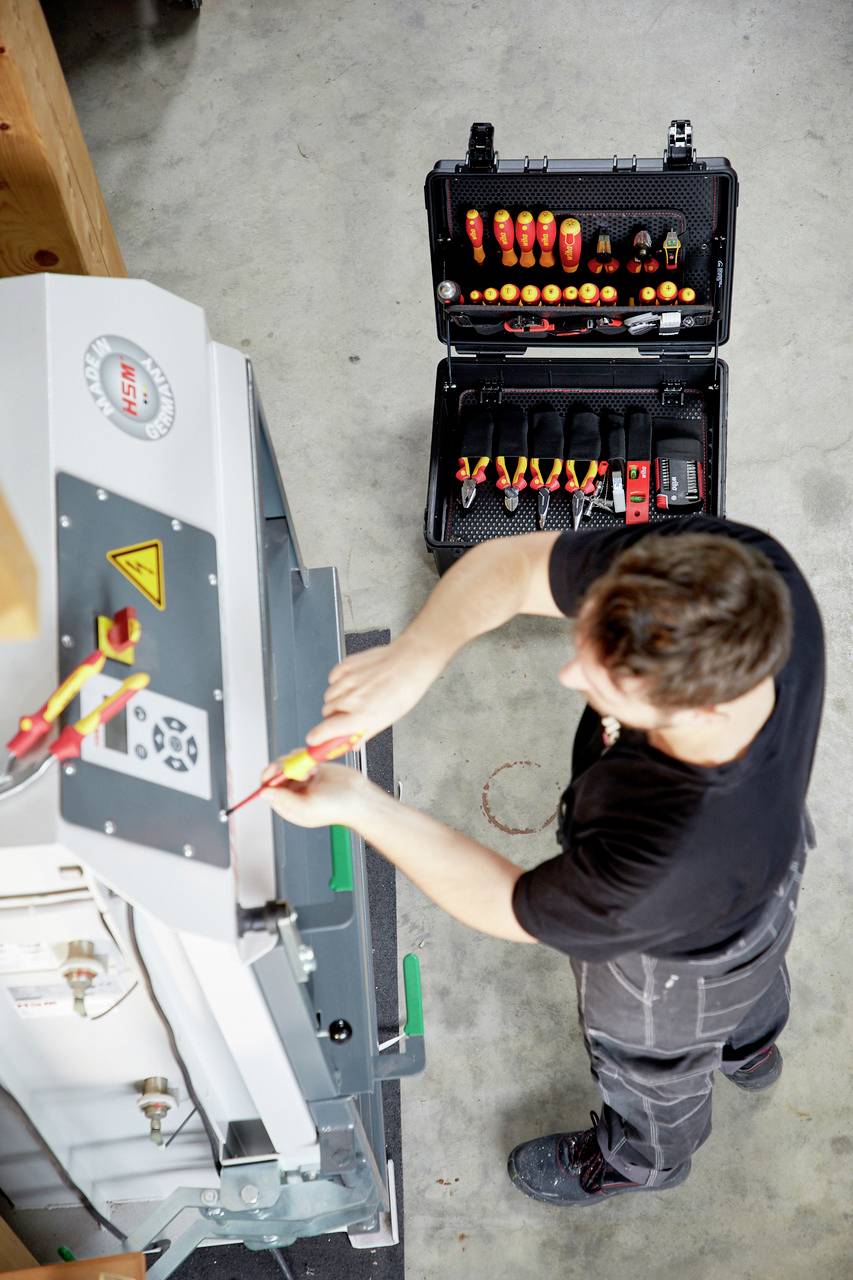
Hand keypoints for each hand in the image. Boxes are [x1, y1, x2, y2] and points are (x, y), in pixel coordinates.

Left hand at [260, 762, 375, 828]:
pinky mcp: (312, 768)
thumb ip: (284, 800)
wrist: (359, 797)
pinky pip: (299, 758)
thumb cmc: (336, 808)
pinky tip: (315, 765)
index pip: (267, 791)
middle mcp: (293, 792)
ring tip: (309, 770)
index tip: (276, 771)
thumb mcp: (307, 807)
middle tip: (293, 766)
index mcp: (288, 806)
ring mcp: (302, 780)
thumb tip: (264, 793)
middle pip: (274, 774)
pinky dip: (304, 757)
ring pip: (286, 763)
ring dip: (294, 762)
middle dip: (282, 767)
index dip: (268, 779)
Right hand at [305, 634, 443, 746]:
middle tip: (348, 715)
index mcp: (362, 715)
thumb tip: (352, 744)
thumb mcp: (386, 720)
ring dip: (336, 699)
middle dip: (333, 717)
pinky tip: (354, 682)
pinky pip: (332, 678)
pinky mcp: (346, 665)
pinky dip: (338, 683)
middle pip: (326, 713)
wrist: (410, 661)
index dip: (317, 738)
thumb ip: (364, 733)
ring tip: (355, 696)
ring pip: (328, 696)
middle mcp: (351, 698)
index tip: (314, 741)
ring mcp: (347, 680)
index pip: (326, 730)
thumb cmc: (404, 690)